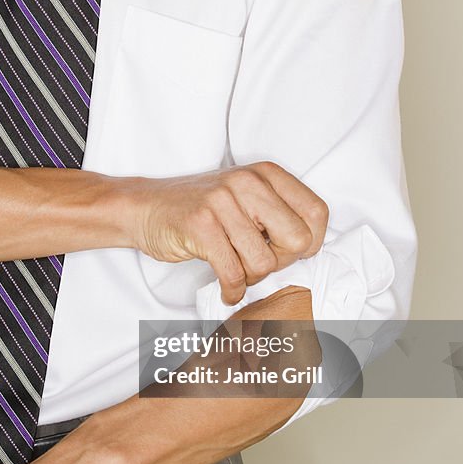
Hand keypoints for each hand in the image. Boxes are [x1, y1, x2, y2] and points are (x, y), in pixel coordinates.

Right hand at [129, 161, 328, 304]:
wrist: (145, 206)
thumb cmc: (201, 209)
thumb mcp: (245, 197)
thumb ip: (277, 213)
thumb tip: (308, 248)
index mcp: (266, 174)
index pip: (317, 213)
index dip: (311, 242)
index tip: (290, 252)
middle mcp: (247, 182)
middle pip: (297, 239)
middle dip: (281, 262)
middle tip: (259, 263)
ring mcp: (222, 202)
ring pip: (264, 262)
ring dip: (251, 277)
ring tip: (236, 271)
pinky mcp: (200, 225)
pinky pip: (233, 273)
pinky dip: (232, 290)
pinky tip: (226, 289)